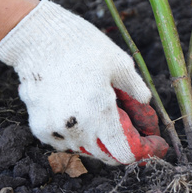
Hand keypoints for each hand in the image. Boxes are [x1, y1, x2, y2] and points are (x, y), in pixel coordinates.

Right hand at [0, 0, 167, 164]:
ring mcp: (55, 130)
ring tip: (109, 117)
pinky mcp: (39, 127)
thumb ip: (136, 89)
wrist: (37, 38)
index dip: (144, 150)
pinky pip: (65, 141)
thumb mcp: (120, 63)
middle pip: (107, 155)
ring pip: (86, 149)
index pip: (125, 153)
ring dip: (101, 140)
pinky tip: (85, 115)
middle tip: (135, 129)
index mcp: (100, 113)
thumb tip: (146, 102)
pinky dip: (79, 134)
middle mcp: (77, 128)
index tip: (154, 142)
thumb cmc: (82, 47)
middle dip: (124, 145)